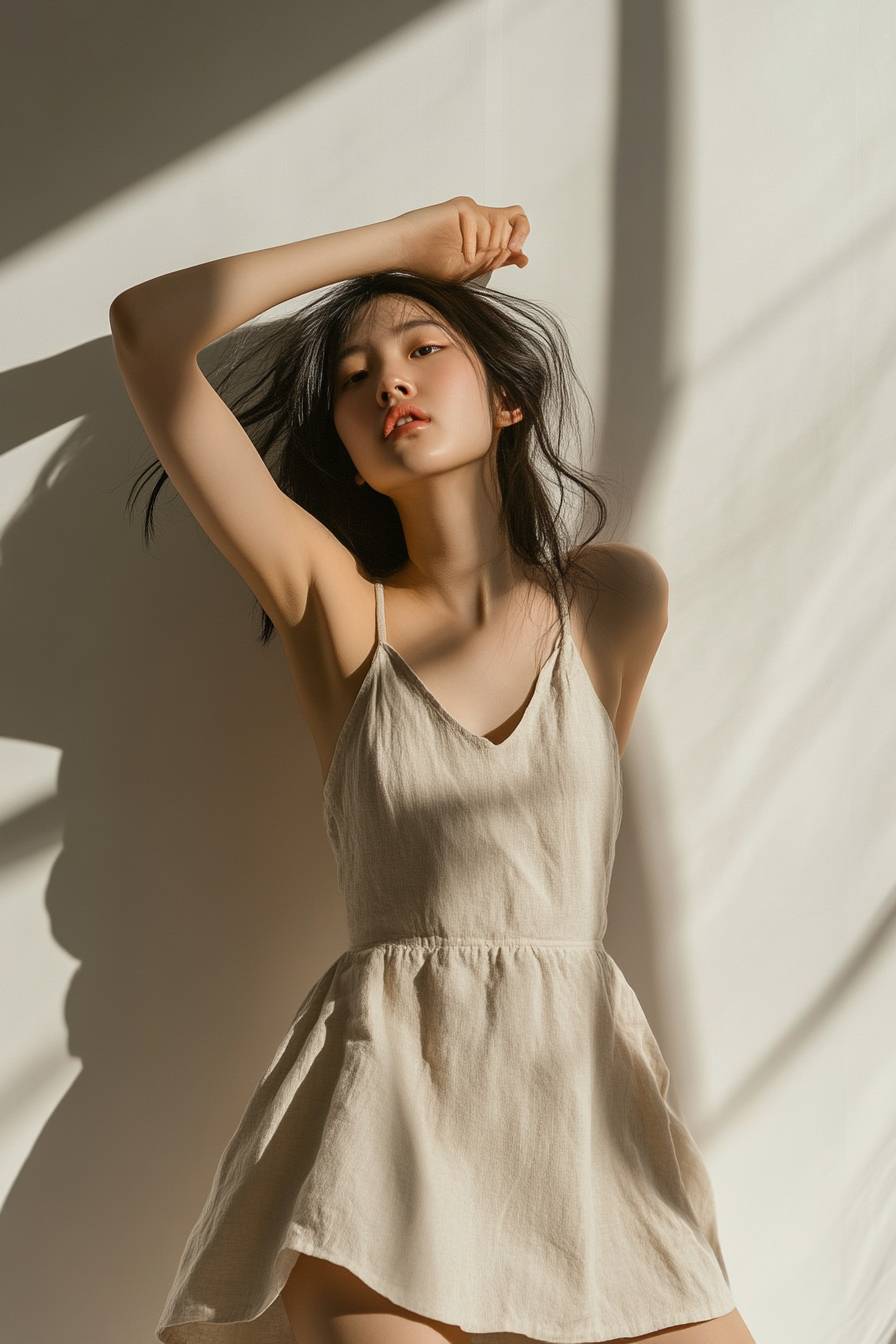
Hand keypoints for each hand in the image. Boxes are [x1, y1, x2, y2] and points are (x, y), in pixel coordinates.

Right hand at [392, 196, 529, 283]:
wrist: (404, 253)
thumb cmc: (431, 263)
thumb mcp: (471, 269)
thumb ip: (498, 261)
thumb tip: (524, 258)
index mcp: (486, 231)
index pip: (519, 223)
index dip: (521, 238)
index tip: (518, 253)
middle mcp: (481, 217)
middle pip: (514, 225)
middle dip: (502, 249)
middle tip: (482, 261)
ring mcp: (471, 210)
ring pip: (499, 228)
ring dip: (486, 250)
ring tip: (465, 258)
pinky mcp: (461, 206)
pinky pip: (480, 226)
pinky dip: (472, 247)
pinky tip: (461, 255)